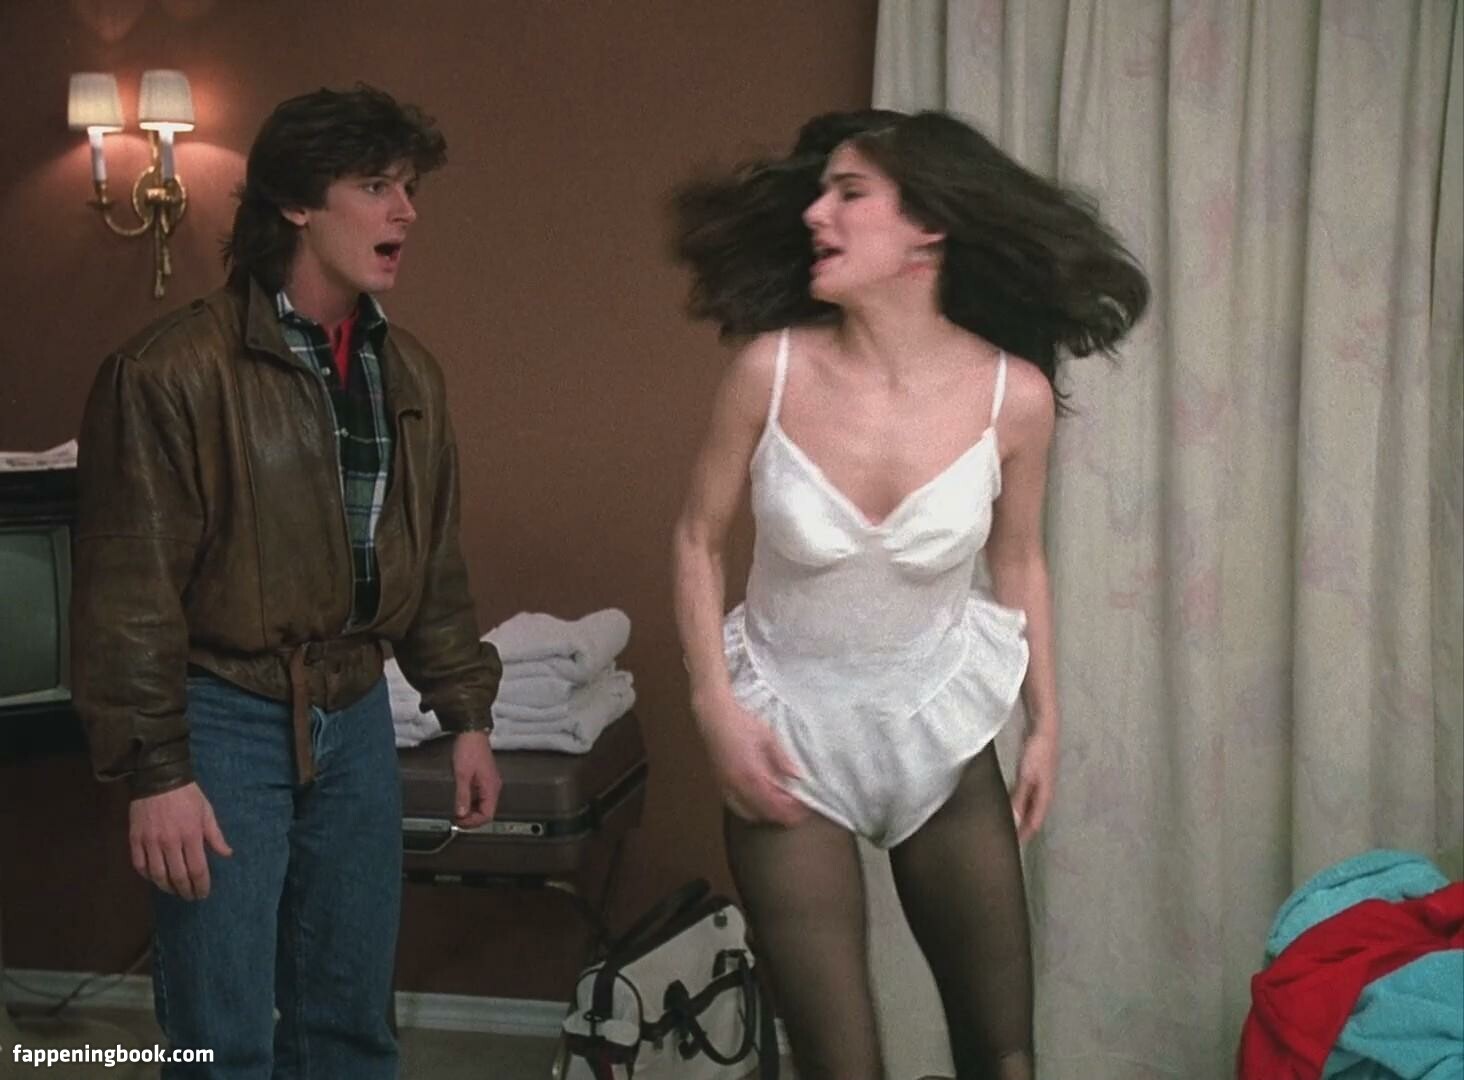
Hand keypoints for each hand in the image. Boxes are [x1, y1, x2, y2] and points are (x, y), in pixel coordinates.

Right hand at [129, 782, 232, 900]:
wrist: (158, 777)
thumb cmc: (187, 795)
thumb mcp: (207, 811)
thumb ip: (215, 835)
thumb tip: (227, 854)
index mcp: (191, 835)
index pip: (197, 869)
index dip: (201, 886)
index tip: (203, 894)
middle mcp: (170, 842)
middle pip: (178, 876)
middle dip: (185, 891)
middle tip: (190, 897)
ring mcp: (150, 842)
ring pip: (157, 875)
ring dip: (167, 887)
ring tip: (174, 891)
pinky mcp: (135, 839)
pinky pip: (140, 865)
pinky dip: (148, 876)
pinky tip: (155, 878)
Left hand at [452, 730, 501, 828]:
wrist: (472, 733)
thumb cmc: (469, 750)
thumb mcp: (462, 775)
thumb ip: (462, 796)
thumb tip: (461, 813)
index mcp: (491, 788)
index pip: (487, 815)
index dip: (473, 822)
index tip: (460, 822)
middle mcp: (493, 787)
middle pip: (487, 812)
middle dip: (472, 818)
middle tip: (457, 818)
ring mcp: (490, 783)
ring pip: (483, 805)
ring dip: (471, 811)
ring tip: (457, 810)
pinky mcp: (485, 779)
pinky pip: (480, 797)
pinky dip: (471, 802)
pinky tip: (461, 799)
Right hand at [695, 695, 807, 826]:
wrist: (714, 715)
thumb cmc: (741, 722)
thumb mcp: (769, 737)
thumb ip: (783, 760)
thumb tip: (797, 776)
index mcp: (752, 775)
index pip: (776, 805)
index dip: (792, 812)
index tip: (805, 810)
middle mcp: (738, 786)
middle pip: (764, 813)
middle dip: (783, 816)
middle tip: (798, 811)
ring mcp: (727, 787)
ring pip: (750, 814)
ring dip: (768, 814)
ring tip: (782, 807)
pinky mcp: (720, 784)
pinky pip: (737, 807)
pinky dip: (752, 811)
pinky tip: (760, 803)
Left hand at [1010, 729, 1057, 842]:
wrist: (1045, 729)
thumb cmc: (1037, 752)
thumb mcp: (1026, 777)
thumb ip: (1019, 798)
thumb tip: (1013, 820)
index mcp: (1045, 796)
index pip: (1034, 823)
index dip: (1023, 836)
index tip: (1011, 850)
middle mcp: (1044, 793)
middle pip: (1032, 817)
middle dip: (1022, 829)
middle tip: (1007, 842)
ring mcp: (1041, 784)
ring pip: (1029, 807)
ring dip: (1020, 817)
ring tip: (1006, 827)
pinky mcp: (1034, 776)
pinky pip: (1026, 797)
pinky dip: (1018, 804)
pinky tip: (1009, 805)